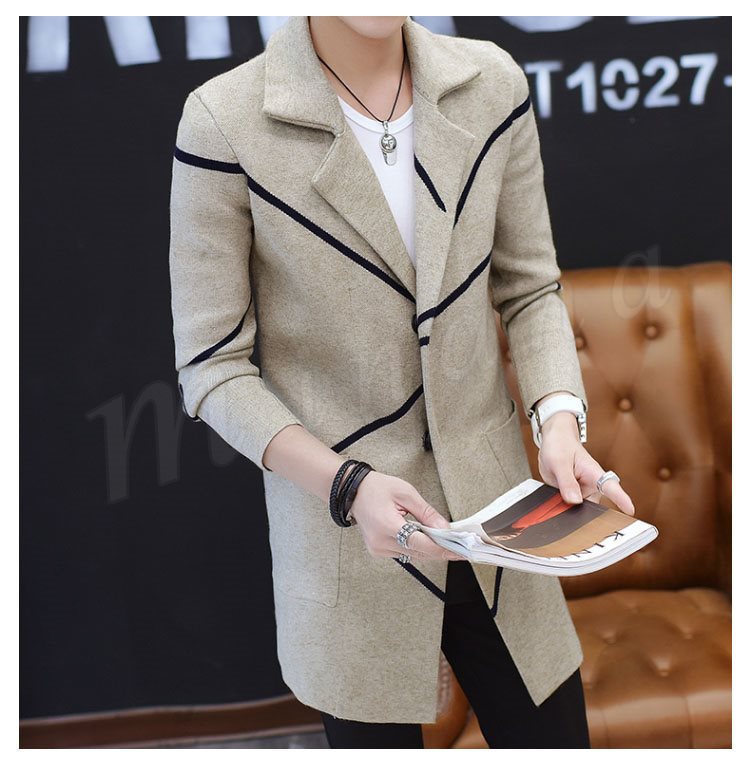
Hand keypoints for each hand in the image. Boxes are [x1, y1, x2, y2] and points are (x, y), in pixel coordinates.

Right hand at [348, 470, 464, 560]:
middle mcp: (381, 543)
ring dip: (428, 548)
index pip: (422, 544)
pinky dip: (415, 547)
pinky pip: (403, 552)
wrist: (352, 491)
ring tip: (444, 540)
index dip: (443, 549)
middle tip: (459, 546)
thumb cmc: (377, 488)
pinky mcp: (378, 550)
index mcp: (388, 526)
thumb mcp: (406, 493)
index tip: (460, 551)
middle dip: (440, 549)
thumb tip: (445, 528)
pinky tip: (424, 538)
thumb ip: (427, 513)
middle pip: (419, 553)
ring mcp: (378, 549)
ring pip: (412, 555)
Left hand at [537, 413, 635, 515]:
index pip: (610, 487)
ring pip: (579, 510)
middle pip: (594, 507)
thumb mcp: (559, 461)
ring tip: (559, 501)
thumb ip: (567, 481)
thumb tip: (575, 501)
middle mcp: (591, 485)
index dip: (621, 499)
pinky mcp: (571, 496)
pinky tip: (554, 504)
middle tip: (570, 510)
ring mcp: (581, 492)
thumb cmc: (560, 445)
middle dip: (584, 514)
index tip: (630, 510)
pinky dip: (561, 508)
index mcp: (593, 473)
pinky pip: (568, 507)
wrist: (554, 440)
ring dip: (569, 511)